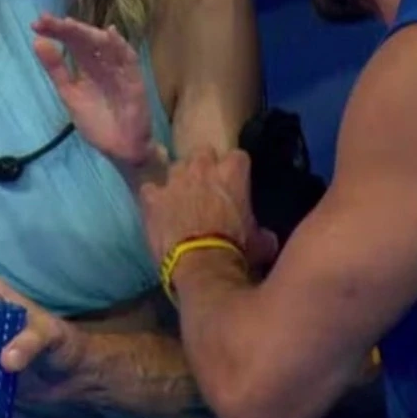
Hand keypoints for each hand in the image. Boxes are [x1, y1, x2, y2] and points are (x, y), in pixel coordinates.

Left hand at [33, 14, 153, 170]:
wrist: (120, 148)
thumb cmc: (98, 123)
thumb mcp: (70, 94)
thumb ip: (56, 70)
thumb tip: (36, 42)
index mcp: (87, 67)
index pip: (72, 43)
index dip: (56, 32)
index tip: (36, 24)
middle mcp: (103, 64)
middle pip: (86, 40)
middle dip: (67, 29)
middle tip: (46, 20)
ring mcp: (119, 71)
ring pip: (105, 45)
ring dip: (88, 33)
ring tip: (69, 23)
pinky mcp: (134, 81)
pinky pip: (129, 60)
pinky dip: (121, 46)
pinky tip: (110, 33)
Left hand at [139, 148, 277, 272]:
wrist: (201, 266)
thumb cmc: (236, 250)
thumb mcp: (261, 243)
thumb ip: (263, 233)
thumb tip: (266, 238)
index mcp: (233, 172)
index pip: (238, 156)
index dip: (236, 170)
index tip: (236, 182)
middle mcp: (202, 168)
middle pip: (203, 152)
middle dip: (205, 165)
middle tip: (207, 185)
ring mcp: (174, 181)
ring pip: (175, 166)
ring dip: (179, 178)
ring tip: (181, 196)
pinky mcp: (152, 198)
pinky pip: (150, 189)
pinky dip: (153, 197)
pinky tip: (157, 209)